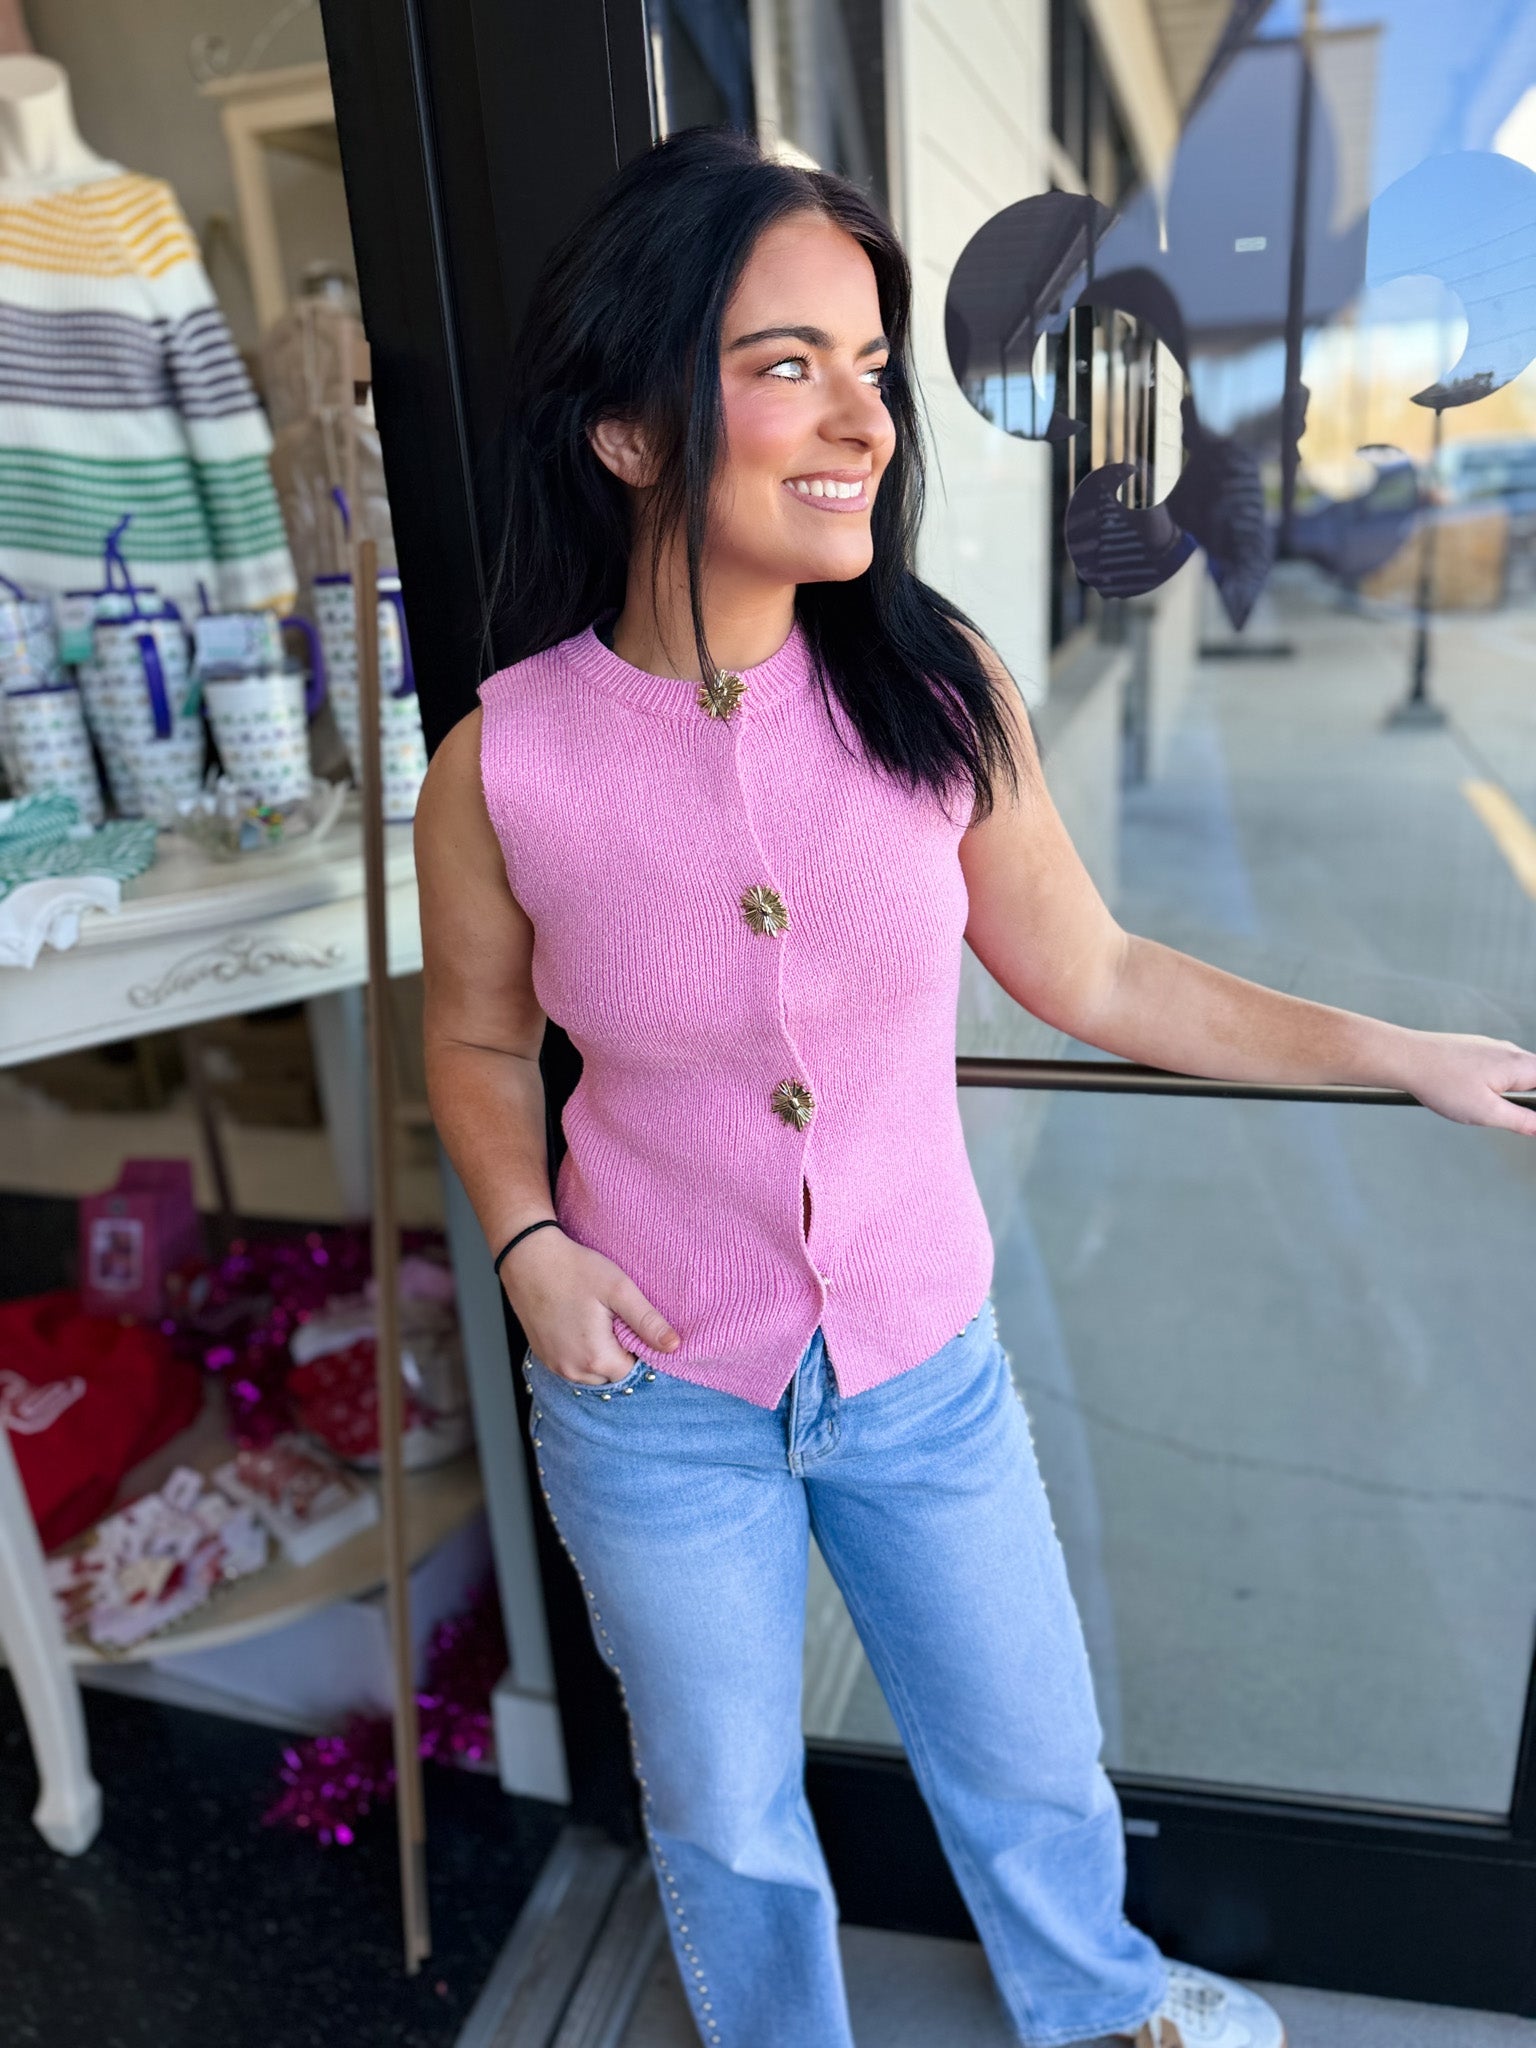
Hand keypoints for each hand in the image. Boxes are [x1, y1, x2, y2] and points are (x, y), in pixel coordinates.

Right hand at [499, 1226, 679, 1384]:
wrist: (527, 1257)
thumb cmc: (574, 1269)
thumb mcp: (618, 1289)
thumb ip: (647, 1321)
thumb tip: (674, 1346)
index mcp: (596, 1359)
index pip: (634, 1371)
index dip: (640, 1349)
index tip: (634, 1324)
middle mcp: (573, 1371)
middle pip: (613, 1376)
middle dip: (620, 1353)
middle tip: (616, 1319)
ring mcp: (555, 1366)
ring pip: (592, 1373)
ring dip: (600, 1355)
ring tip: (598, 1320)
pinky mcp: (543, 1356)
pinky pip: (572, 1365)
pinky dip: (581, 1352)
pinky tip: (580, 1323)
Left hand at [1398, 1032, 1535, 1135]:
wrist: (1405, 1058)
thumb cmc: (1442, 1082)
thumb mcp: (1487, 1112)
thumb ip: (1523, 1121)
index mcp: (1520, 1065)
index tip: (1528, 1119)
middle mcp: (1510, 1051)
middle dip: (1527, 1101)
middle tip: (1509, 1117)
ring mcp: (1492, 1048)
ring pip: (1516, 1074)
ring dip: (1510, 1093)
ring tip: (1482, 1105)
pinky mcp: (1475, 1049)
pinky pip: (1497, 1068)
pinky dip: (1494, 1084)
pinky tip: (1470, 1093)